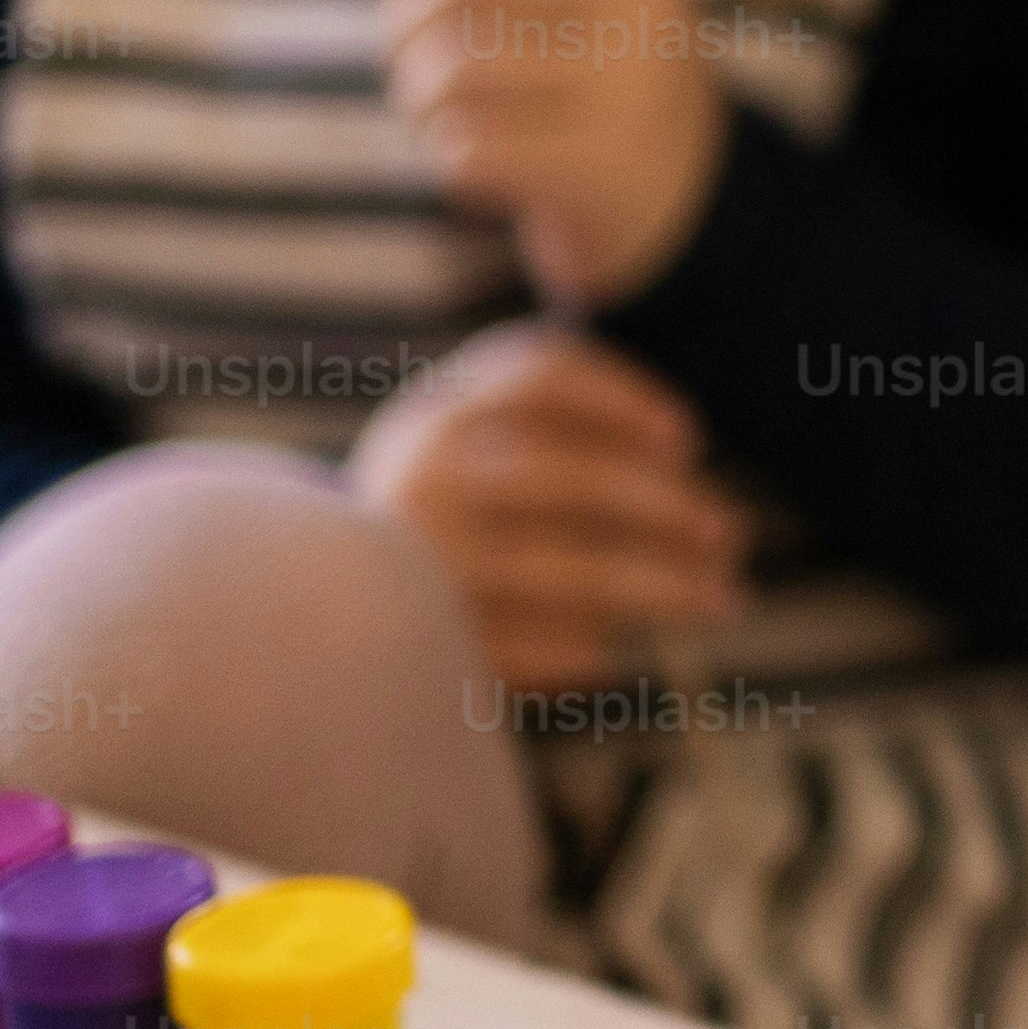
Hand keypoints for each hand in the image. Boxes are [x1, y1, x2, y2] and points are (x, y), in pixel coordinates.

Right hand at [347, 319, 750, 690]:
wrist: (294, 614)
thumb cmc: (432, 515)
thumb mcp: (466, 441)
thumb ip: (553, 422)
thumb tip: (681, 453)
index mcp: (436, 413)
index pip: (542, 376)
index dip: (626, 399)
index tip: (689, 440)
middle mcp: (423, 478)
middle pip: (579, 481)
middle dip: (673, 510)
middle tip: (733, 535)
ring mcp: (424, 565)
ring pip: (576, 573)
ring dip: (666, 588)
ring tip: (723, 598)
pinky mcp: (430, 642)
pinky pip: (542, 649)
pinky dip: (588, 650)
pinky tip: (613, 652)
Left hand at [357, 0, 734, 308]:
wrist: (682, 198)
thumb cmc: (578, 88)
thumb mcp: (541, 9)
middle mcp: (632, 7)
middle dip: (400, 31)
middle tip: (408, 66)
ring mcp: (624, 86)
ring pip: (449, 73)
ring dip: (422, 106)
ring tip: (451, 121)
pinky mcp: (600, 164)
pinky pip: (468, 150)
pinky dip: (454, 163)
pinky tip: (490, 169)